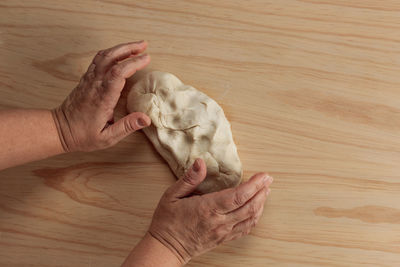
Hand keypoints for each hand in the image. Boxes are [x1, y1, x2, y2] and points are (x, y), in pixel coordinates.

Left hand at [52, 41, 150, 151]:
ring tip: (136, 47)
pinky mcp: (86, 79)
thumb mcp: (107, 137)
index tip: (147, 59)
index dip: (133, 63)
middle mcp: (94, 85)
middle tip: (144, 45)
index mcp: (102, 98)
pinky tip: (119, 54)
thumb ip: (127, 127)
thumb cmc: (83, 135)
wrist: (59, 130)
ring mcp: (89, 80)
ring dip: (120, 48)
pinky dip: (111, 53)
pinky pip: (98, 60)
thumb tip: (146, 119)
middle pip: (110, 58)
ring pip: (103, 56)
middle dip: (128, 48)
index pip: (118, 73)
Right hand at [149, 159, 272, 263]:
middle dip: (262, 191)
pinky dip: (254, 217)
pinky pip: (245, 229)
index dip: (254, 185)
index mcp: (207, 209)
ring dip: (261, 204)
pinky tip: (257, 209)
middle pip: (249, 207)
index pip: (238, 196)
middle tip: (268, 179)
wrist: (166, 248)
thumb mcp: (171, 195)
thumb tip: (200, 162)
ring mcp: (223, 232)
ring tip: (265, 191)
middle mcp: (219, 222)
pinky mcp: (223, 239)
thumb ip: (189, 179)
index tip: (263, 176)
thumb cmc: (167, 221)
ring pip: (250, 218)